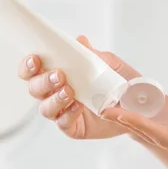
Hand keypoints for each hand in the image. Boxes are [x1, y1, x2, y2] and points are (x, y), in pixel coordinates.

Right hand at [18, 35, 139, 138]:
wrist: (139, 105)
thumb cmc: (121, 82)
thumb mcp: (110, 64)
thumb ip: (94, 55)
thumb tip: (80, 40)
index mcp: (59, 75)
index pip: (33, 71)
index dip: (28, 66)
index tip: (35, 59)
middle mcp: (56, 94)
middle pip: (34, 89)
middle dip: (43, 81)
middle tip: (59, 75)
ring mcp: (64, 112)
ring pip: (45, 108)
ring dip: (54, 98)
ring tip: (69, 91)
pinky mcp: (74, 128)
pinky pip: (63, 123)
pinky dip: (68, 114)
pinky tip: (78, 106)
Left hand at [102, 99, 167, 162]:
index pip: (163, 136)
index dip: (139, 124)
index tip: (118, 112)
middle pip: (154, 136)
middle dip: (129, 123)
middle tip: (103, 108)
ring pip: (157, 134)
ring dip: (135, 123)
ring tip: (113, 109)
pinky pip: (167, 129)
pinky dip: (149, 120)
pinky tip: (137, 111)